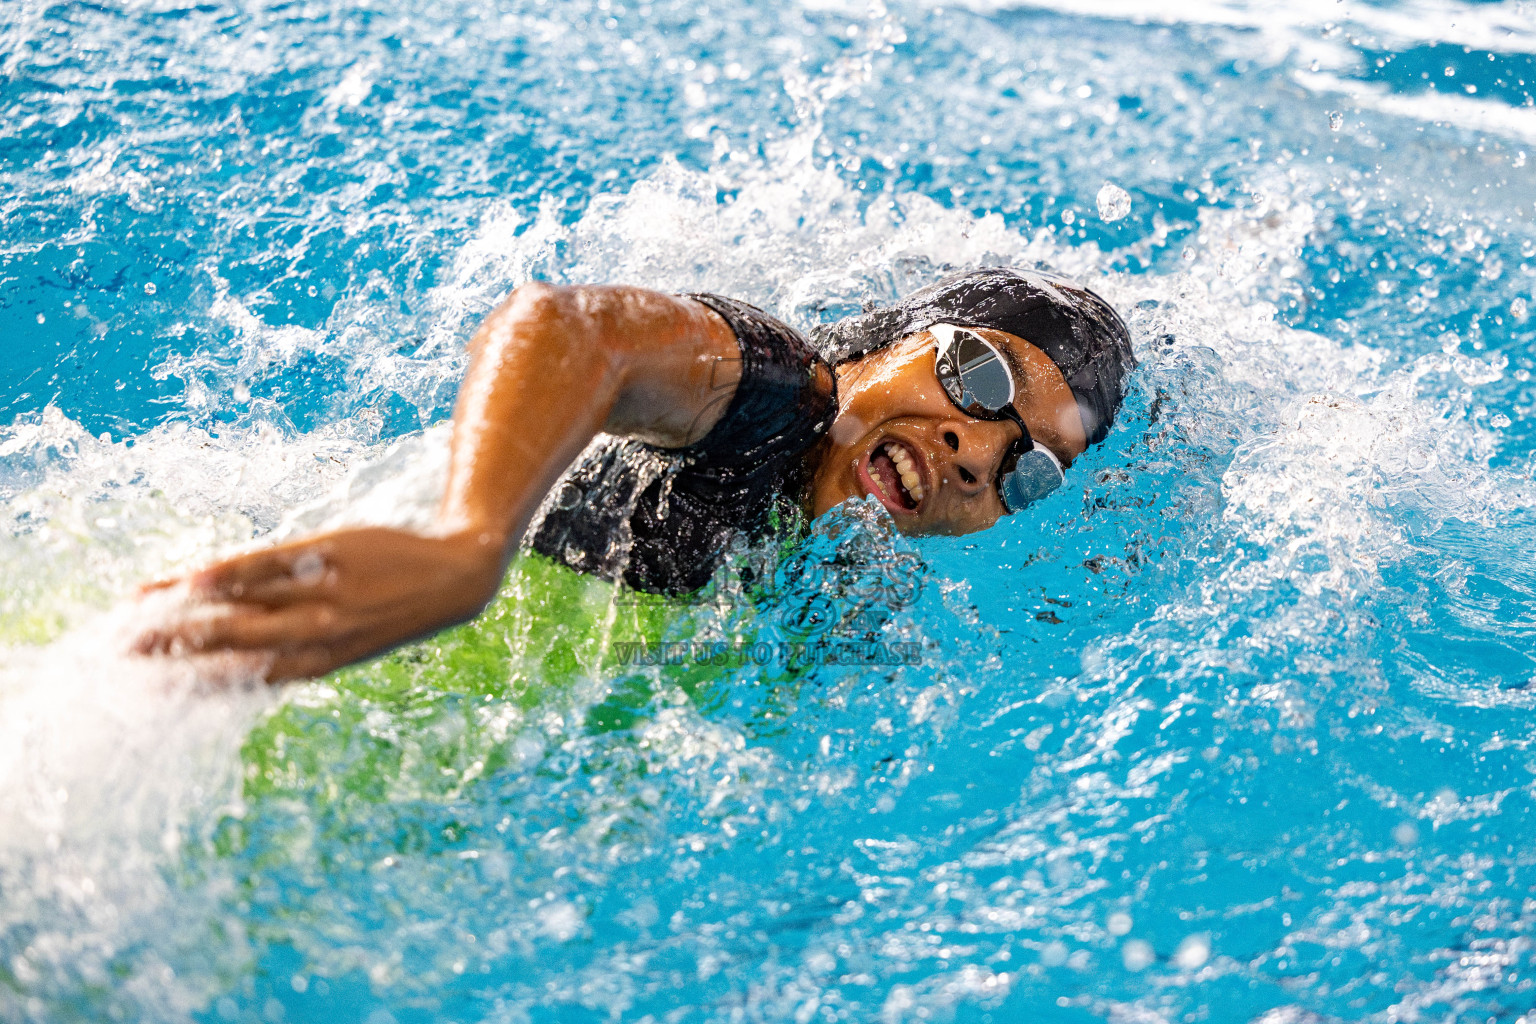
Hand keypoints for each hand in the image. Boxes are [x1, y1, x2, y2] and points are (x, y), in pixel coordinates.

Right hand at [133, 527, 503, 682]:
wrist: (453, 577)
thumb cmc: (389, 608)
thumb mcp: (345, 643)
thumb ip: (292, 650)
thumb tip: (236, 662)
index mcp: (317, 664)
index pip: (240, 680)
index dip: (190, 686)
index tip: (146, 692)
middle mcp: (315, 635)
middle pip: (230, 646)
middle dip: (174, 652)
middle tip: (123, 653)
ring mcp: (320, 595)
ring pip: (242, 608)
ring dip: (187, 613)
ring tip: (138, 615)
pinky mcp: (327, 556)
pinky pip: (268, 567)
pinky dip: (229, 574)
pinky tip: (190, 579)